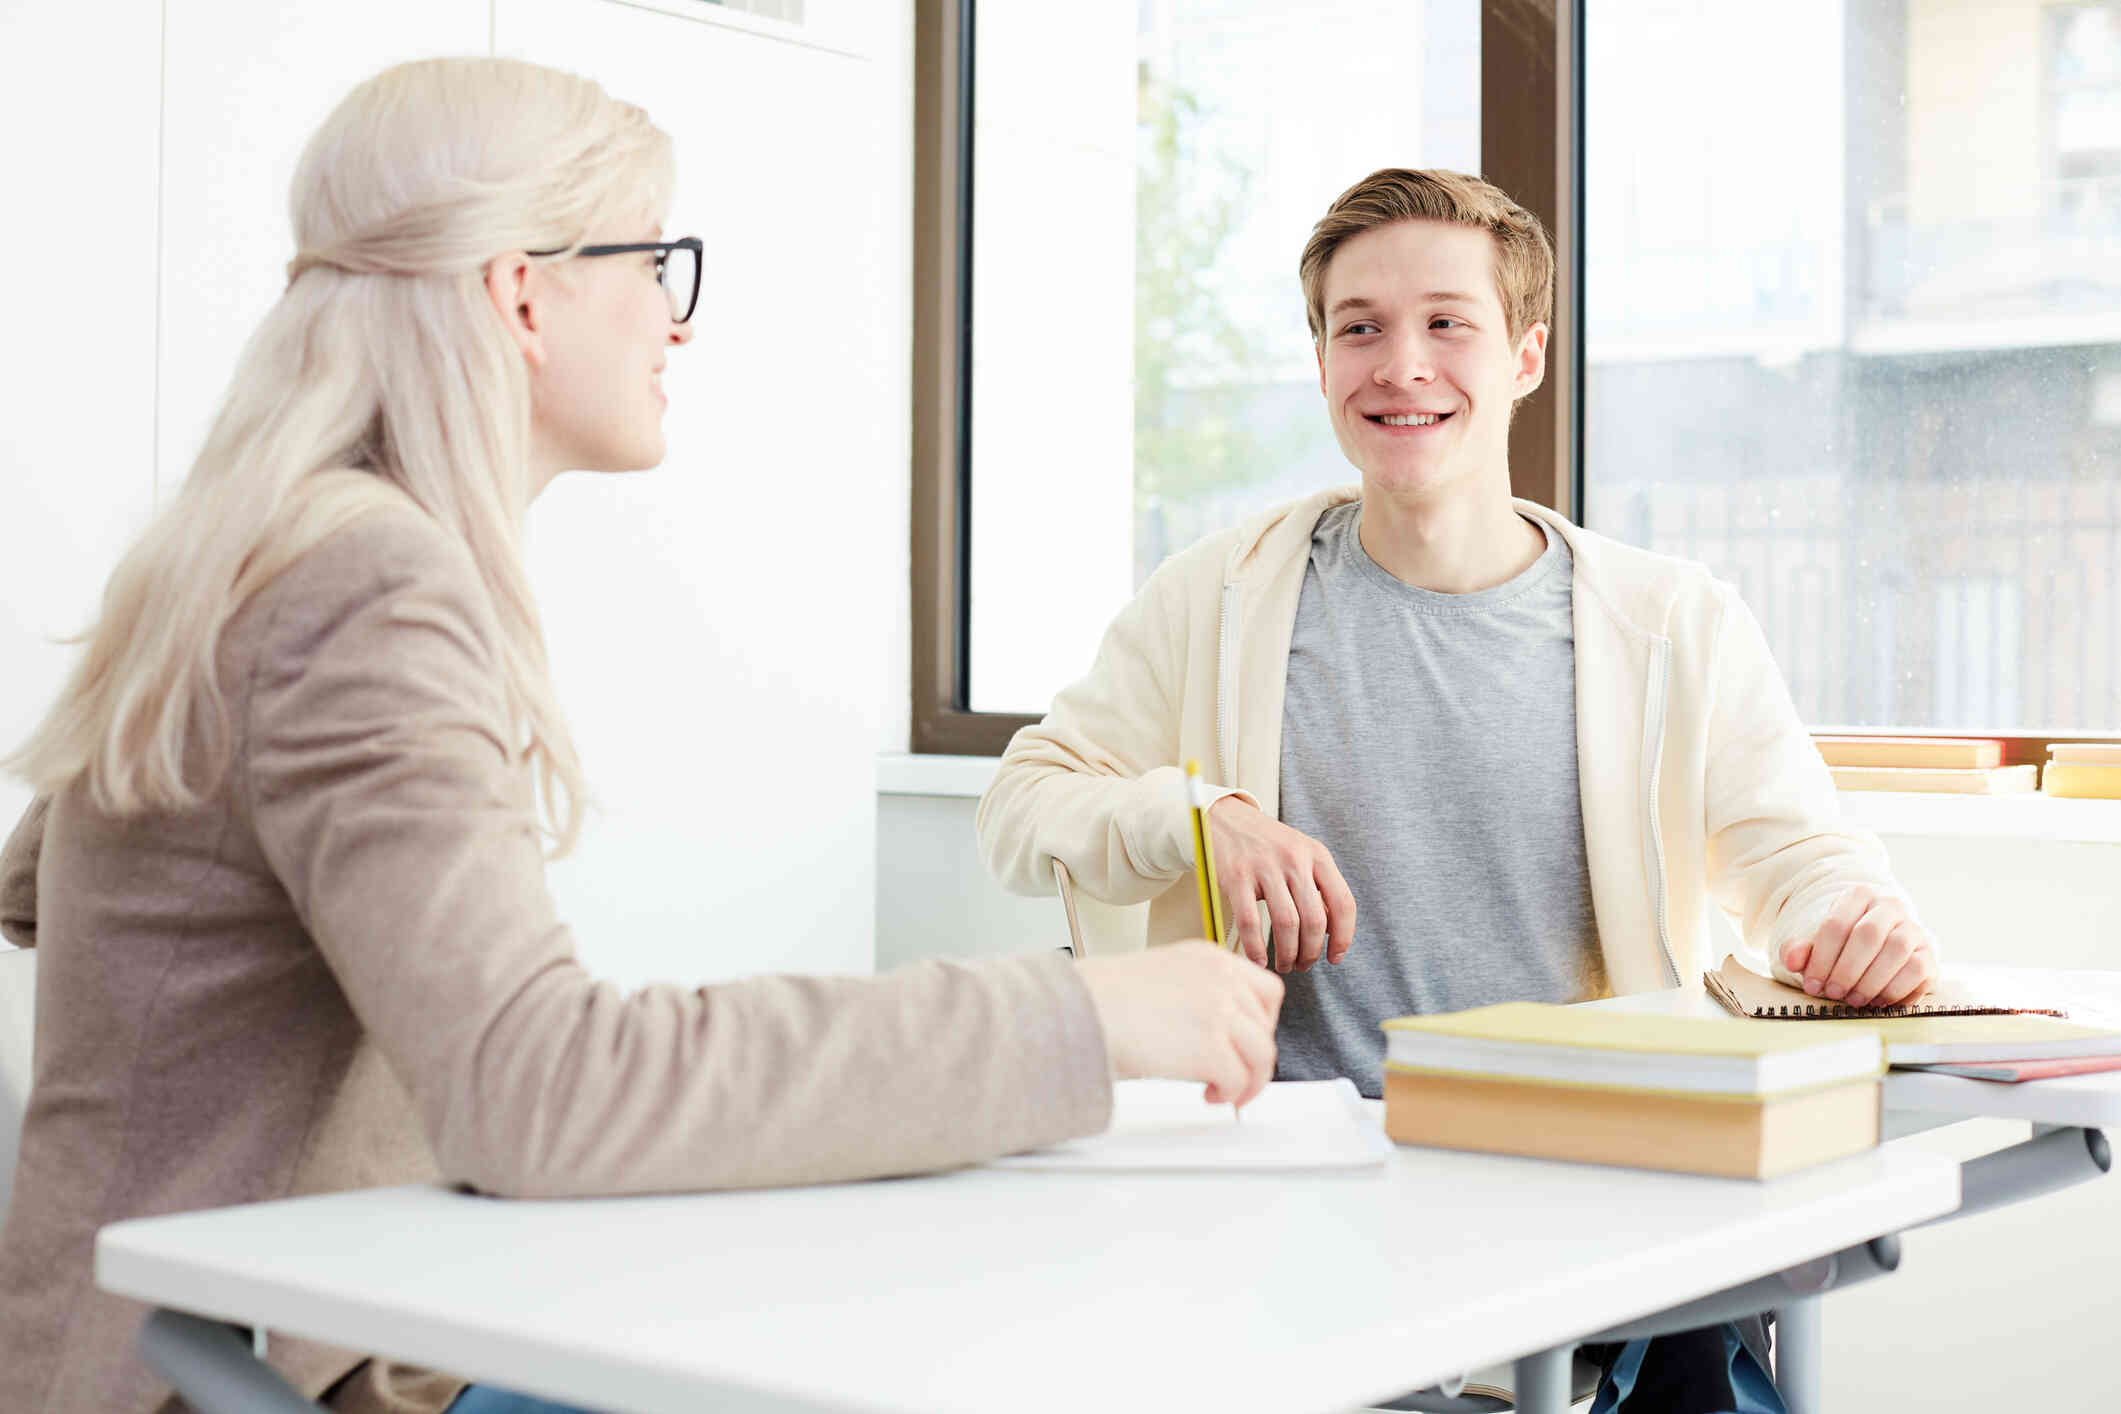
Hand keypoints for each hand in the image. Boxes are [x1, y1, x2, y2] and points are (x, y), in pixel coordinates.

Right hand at [1077, 942, 1283, 1107]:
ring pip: (1261, 1054)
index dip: (1261, 1023)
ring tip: (1225, 1092)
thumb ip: (1195, 994)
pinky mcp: (1210, 1047)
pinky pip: (1239, 1079)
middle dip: (1254, 1056)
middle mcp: (1220, 979)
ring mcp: (1218, 1011)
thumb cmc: (1101, 998)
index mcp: (1207, 958)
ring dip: (1248, 1081)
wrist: (1078, 1008)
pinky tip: (1210, 1095)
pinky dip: (1231, 1094)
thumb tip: (1209, 1031)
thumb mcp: (1160, 978)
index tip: (1248, 1041)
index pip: (1265, 989)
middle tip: (1237, 1074)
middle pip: (1266, 1026)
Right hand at [1206, 796, 1356, 972]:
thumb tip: (1333, 933)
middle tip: (1303, 965)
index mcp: (1318, 855)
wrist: (1226, 818)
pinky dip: (1256, 948)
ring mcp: (1265, 867)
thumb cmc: (1268, 846)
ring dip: (1287, 954)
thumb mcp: (1301, 856)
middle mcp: (1295, 859)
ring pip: (1286, 924)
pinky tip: (1259, 959)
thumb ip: (1319, 888)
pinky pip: (1251, 922)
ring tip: (1284, 965)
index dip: (1343, 937)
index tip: (1334, 958)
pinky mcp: (1236, 876)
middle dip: (1311, 952)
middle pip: (1314, 920)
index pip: (1343, 903)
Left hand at [1780, 886, 1937, 1008]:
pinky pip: (1919, 970)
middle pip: (1868, 935)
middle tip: (1833, 993)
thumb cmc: (1841, 945)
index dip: (1821, 958)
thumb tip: (1791, 961)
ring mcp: (1914, 928)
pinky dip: (1896, 990)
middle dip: (1847, 969)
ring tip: (1853, 999)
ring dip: (1872, 980)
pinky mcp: (1929, 953)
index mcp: (1859, 896)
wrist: (1878, 946)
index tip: (1810, 984)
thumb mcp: (1817, 943)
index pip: (1836, 924)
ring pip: (1897, 950)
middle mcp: (1890, 906)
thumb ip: (1800, 949)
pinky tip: (1877, 1002)